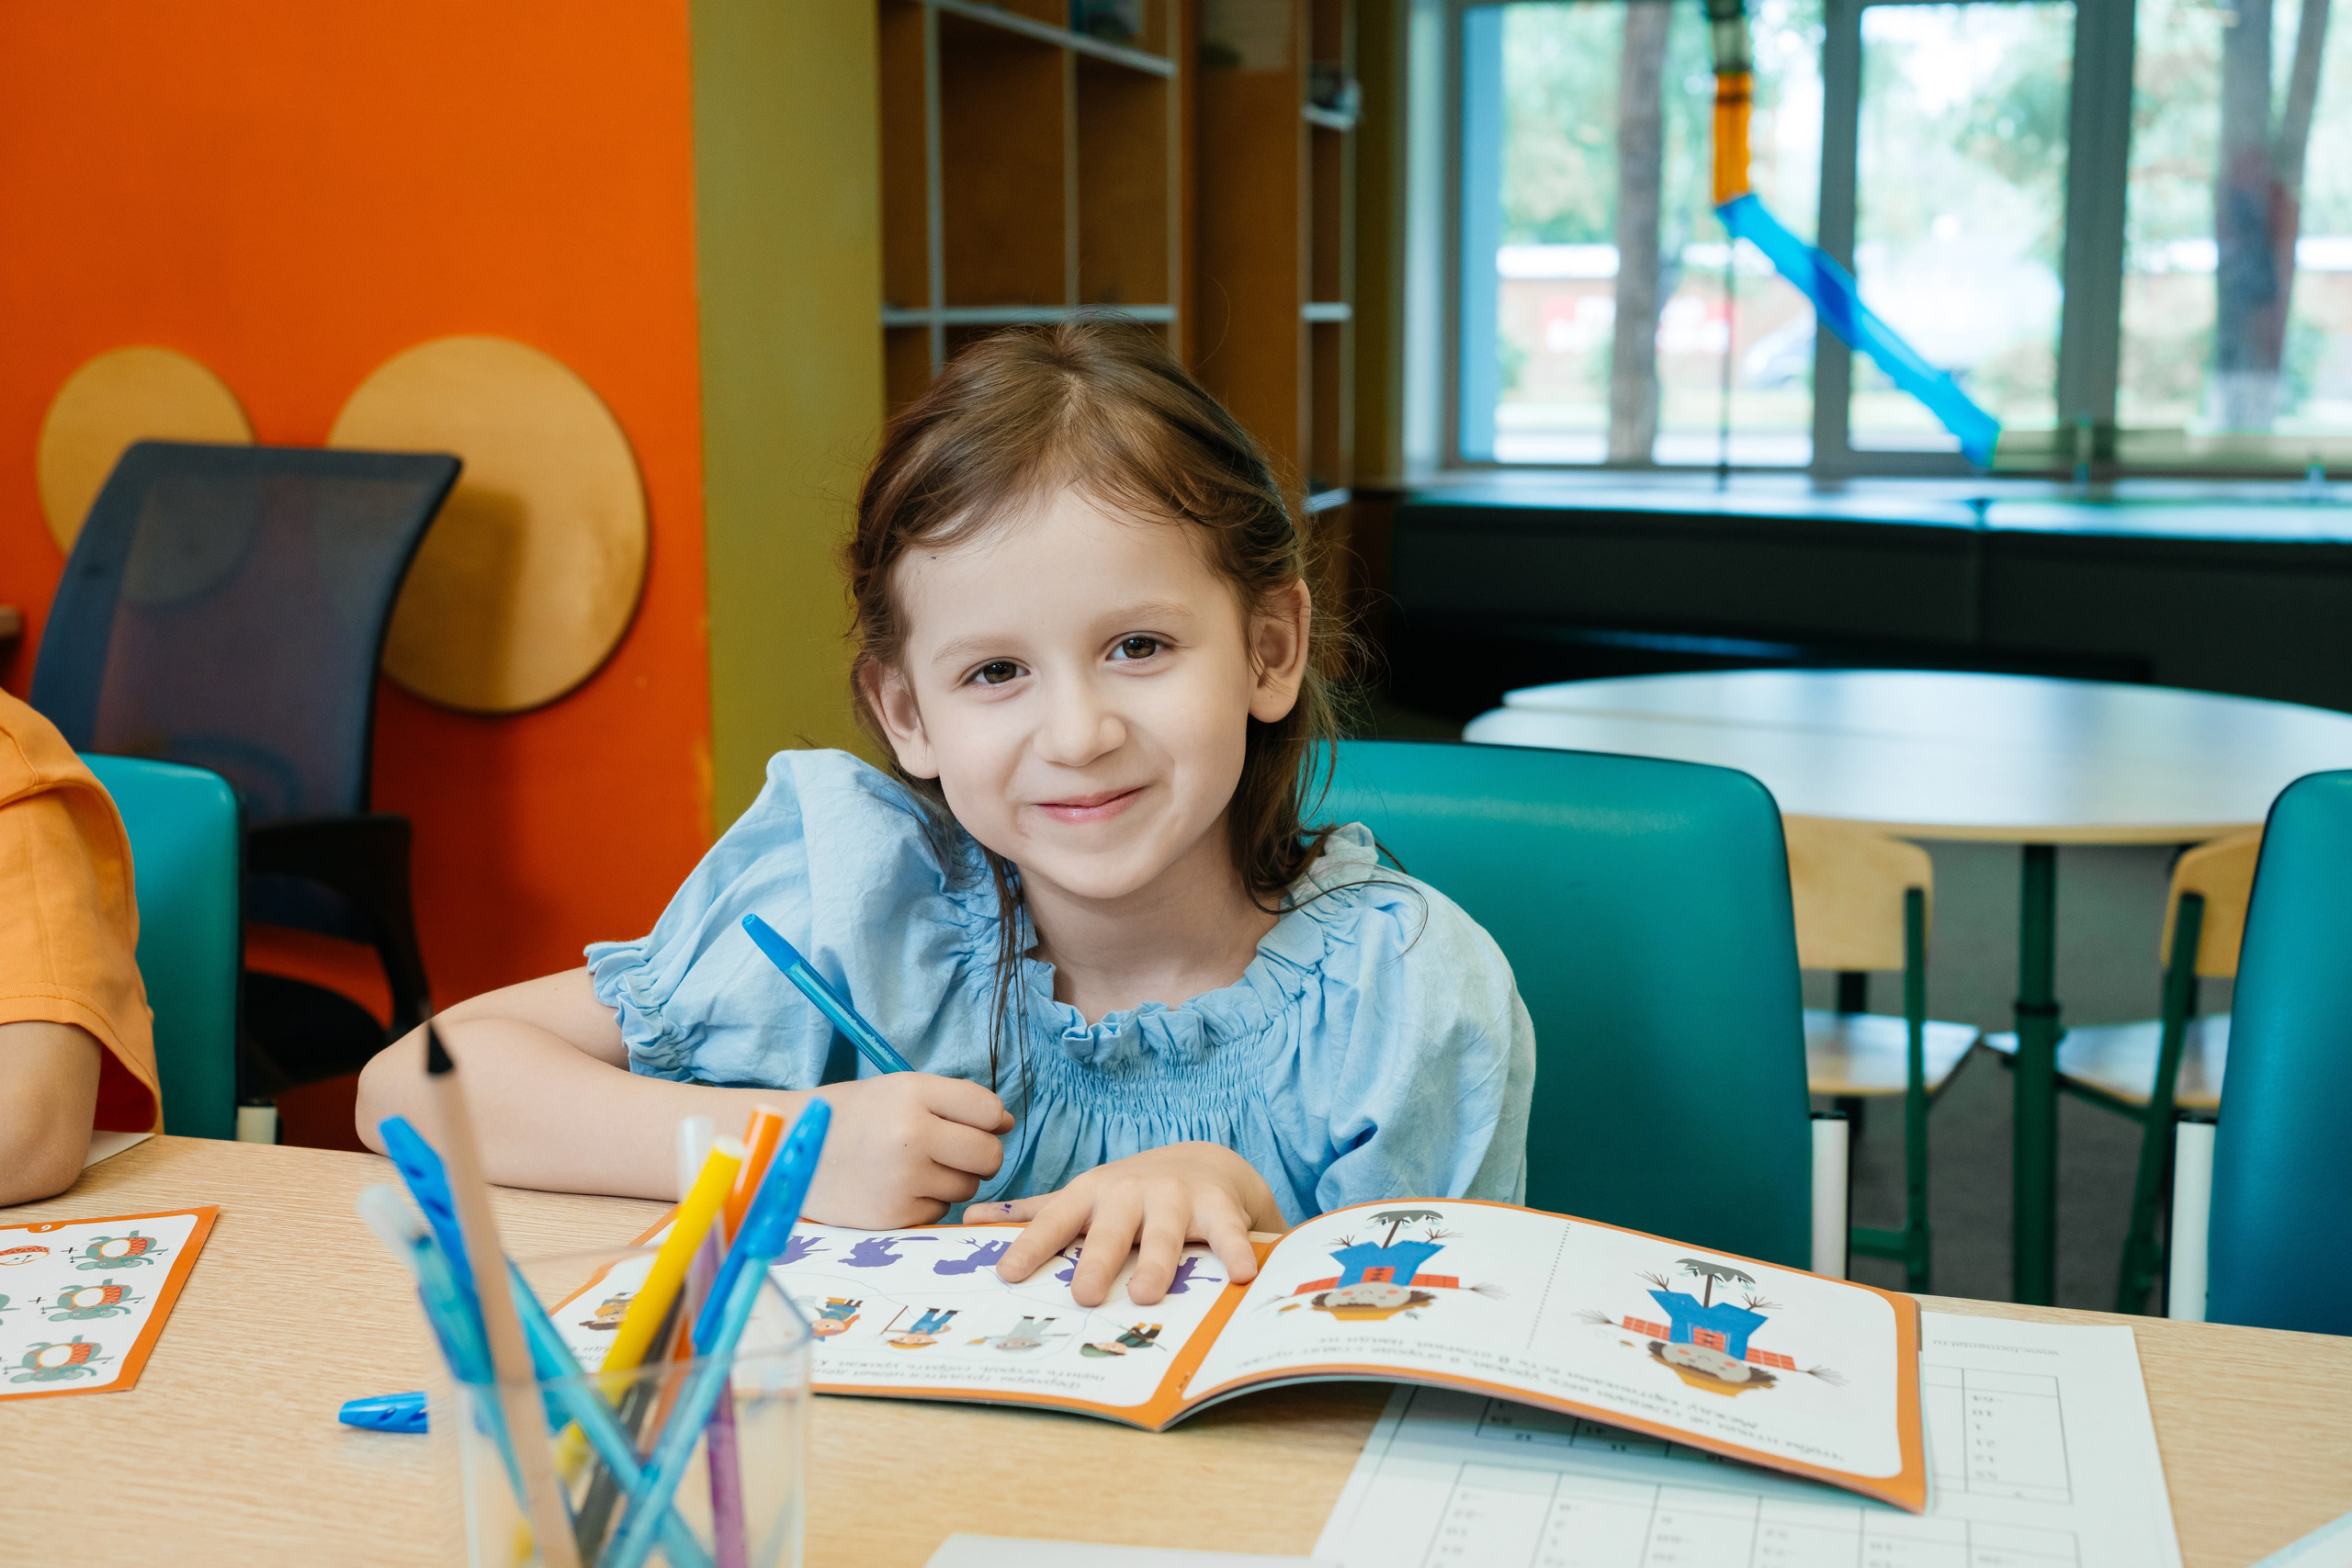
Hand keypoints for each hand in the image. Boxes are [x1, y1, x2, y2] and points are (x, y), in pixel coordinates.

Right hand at [801, 1074, 1012, 1227]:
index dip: (989, 1120)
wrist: (792, 1149)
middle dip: (979, 1156)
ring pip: (968, 1188)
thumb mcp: (900, 1090)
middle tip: (951, 1151)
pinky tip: (898, 1187)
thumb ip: (956, 1101)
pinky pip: (940, 1212)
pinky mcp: (894, 1215)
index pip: (989, 1110)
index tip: (972, 1124)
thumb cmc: (854, 1116)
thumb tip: (1007, 1123)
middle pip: (989, 1156)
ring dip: (953, 1180)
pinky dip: (928, 1202)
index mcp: (914, 1093)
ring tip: (915, 1167)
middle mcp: (911, 1135)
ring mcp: (903, 1179)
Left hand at [986, 1143, 1280, 1305]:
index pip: (1055, 1221)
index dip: (1032, 1246)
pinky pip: (1227, 1231)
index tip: (1009, 1275)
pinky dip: (1235, 1249)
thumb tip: (968, 1222)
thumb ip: (1033, 1215)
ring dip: (1157, 1263)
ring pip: (1165, 1234)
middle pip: (1110, 1230)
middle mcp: (1129, 1193)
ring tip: (1148, 1293)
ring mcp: (1175, 1197)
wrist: (1202, 1161)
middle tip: (1086, 1295)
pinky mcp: (1218, 1206)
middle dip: (1098, 1261)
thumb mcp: (1082, 1199)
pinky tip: (1242, 1273)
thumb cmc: (1129, 1194)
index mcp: (1090, 1195)